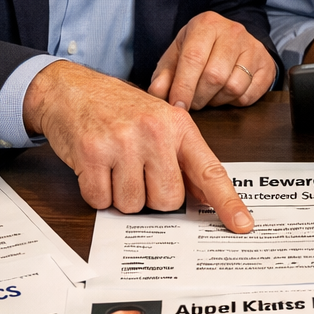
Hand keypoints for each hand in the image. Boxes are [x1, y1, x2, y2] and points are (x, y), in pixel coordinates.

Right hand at [23, 60, 252, 228]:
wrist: (70, 89)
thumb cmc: (117, 108)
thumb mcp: (160, 122)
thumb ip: (182, 158)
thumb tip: (204, 197)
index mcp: (178, 126)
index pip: (209, 171)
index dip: (227, 201)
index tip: (242, 224)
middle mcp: (154, 132)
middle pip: (167, 200)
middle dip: (151, 196)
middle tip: (137, 171)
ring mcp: (122, 142)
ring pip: (132, 205)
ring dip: (121, 195)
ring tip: (114, 165)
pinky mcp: (91, 154)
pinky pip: (100, 200)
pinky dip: (96, 193)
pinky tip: (95, 168)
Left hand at [148, 11, 274, 109]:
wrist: (232, 41)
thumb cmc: (200, 49)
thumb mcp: (178, 55)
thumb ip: (165, 74)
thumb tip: (158, 93)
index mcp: (206, 24)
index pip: (193, 58)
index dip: (183, 86)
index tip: (177, 105)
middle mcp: (233, 31)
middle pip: (214, 76)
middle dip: (199, 97)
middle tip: (192, 102)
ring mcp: (253, 47)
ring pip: (233, 87)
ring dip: (217, 100)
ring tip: (209, 96)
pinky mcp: (266, 64)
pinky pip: (248, 95)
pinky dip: (234, 102)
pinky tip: (226, 94)